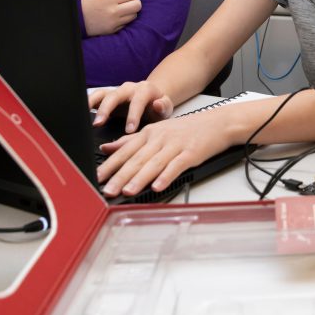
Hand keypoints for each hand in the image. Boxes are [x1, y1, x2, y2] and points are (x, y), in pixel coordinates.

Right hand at [81, 0, 141, 35]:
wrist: (77, 18)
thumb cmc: (89, 2)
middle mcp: (113, 10)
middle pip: (137, 5)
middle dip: (135, 2)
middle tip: (128, 3)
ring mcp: (114, 22)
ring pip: (134, 15)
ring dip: (130, 12)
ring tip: (122, 10)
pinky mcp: (113, 30)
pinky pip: (126, 24)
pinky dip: (124, 20)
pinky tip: (116, 17)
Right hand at [89, 81, 173, 133]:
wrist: (153, 100)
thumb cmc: (158, 108)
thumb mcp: (166, 109)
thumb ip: (163, 107)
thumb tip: (158, 104)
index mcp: (145, 90)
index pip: (137, 101)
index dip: (133, 115)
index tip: (129, 130)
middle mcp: (129, 88)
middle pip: (115, 95)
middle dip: (106, 109)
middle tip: (98, 123)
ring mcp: (116, 92)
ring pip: (101, 94)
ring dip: (92, 105)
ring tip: (84, 118)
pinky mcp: (107, 97)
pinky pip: (95, 98)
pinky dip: (87, 104)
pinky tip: (80, 115)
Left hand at [96, 112, 231, 195]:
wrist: (218, 123)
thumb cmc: (187, 129)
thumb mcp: (157, 131)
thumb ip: (130, 140)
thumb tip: (106, 148)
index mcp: (149, 133)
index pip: (125, 150)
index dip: (110, 165)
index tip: (96, 178)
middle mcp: (160, 138)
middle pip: (137, 158)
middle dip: (120, 176)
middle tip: (107, 190)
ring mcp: (176, 145)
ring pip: (154, 163)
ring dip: (139, 178)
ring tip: (127, 191)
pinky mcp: (191, 153)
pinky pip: (176, 166)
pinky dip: (166, 176)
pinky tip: (158, 186)